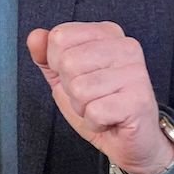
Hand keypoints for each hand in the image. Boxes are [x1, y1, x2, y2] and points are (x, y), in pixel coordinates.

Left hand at [27, 22, 173, 173]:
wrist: (132, 140)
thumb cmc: (100, 104)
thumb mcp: (65, 77)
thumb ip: (47, 55)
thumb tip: (35, 36)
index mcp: (107, 32)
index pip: (59, 37)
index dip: (57, 64)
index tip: (79, 76)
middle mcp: (125, 46)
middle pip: (67, 62)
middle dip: (71, 89)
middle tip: (92, 96)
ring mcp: (135, 73)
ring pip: (79, 88)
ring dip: (82, 107)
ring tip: (101, 107)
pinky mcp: (138, 100)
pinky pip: (94, 111)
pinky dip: (94, 122)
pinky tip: (110, 120)